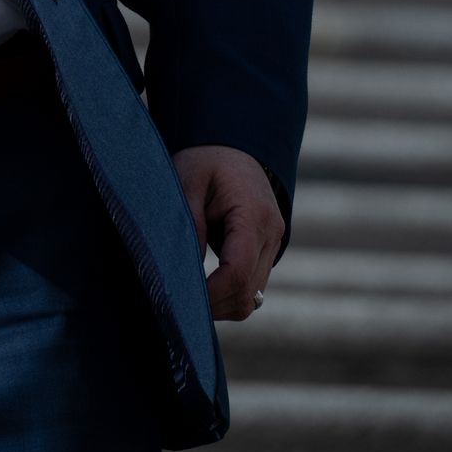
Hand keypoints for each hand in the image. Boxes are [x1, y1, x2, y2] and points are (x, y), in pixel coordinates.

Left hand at [170, 144, 283, 321]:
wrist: (234, 145)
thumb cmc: (206, 159)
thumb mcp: (188, 181)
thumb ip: (190, 224)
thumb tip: (188, 272)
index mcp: (253, 216)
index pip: (238, 272)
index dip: (211, 294)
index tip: (181, 301)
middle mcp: (272, 234)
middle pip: (248, 292)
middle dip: (215, 305)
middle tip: (178, 306)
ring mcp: (274, 243)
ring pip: (253, 296)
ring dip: (223, 304)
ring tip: (189, 297)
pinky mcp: (267, 249)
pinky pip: (252, 285)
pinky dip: (230, 293)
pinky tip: (204, 288)